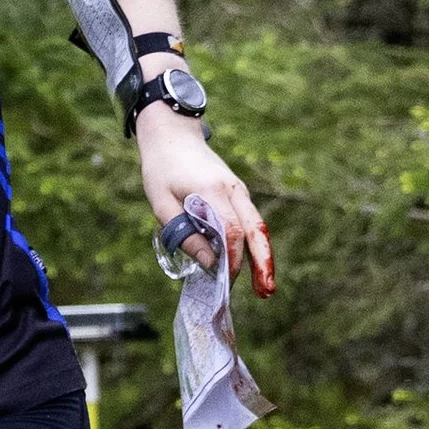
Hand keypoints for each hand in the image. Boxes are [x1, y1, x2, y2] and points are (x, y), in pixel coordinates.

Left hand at [136, 108, 274, 295]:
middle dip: (262, 262)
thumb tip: (210, 263)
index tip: (225, 281)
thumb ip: (185, 233)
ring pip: (257, 226)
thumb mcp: (162, 204)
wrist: (173, 136)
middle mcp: (233, 190)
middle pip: (255, 229)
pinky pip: (249, 221)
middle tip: (266, 292)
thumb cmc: (162, 169)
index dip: (232, 259)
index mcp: (213, 191)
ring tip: (265, 286)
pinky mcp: (237, 193)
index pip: (231, 231)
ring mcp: (239, 191)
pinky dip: (252, 243)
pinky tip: (251, 265)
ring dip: (263, 256)